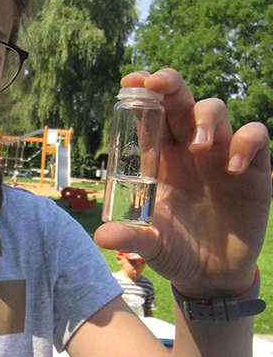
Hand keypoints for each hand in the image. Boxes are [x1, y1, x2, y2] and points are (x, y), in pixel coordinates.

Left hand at [94, 69, 270, 296]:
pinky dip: (246, 144)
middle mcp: (189, 150)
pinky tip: (234, 168)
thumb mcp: (152, 246)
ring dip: (206, 119)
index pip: (150, 117)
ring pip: (216, 111)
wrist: (212, 275)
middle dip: (171, 85)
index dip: (142, 94)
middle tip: (159, 82)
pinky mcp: (253, 169)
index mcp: (160, 160)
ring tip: (199, 148)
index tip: (130, 81)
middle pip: (181, 102)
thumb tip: (101, 235)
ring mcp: (221, 155)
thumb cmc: (176, 252)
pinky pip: (254, 137)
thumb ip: (131, 238)